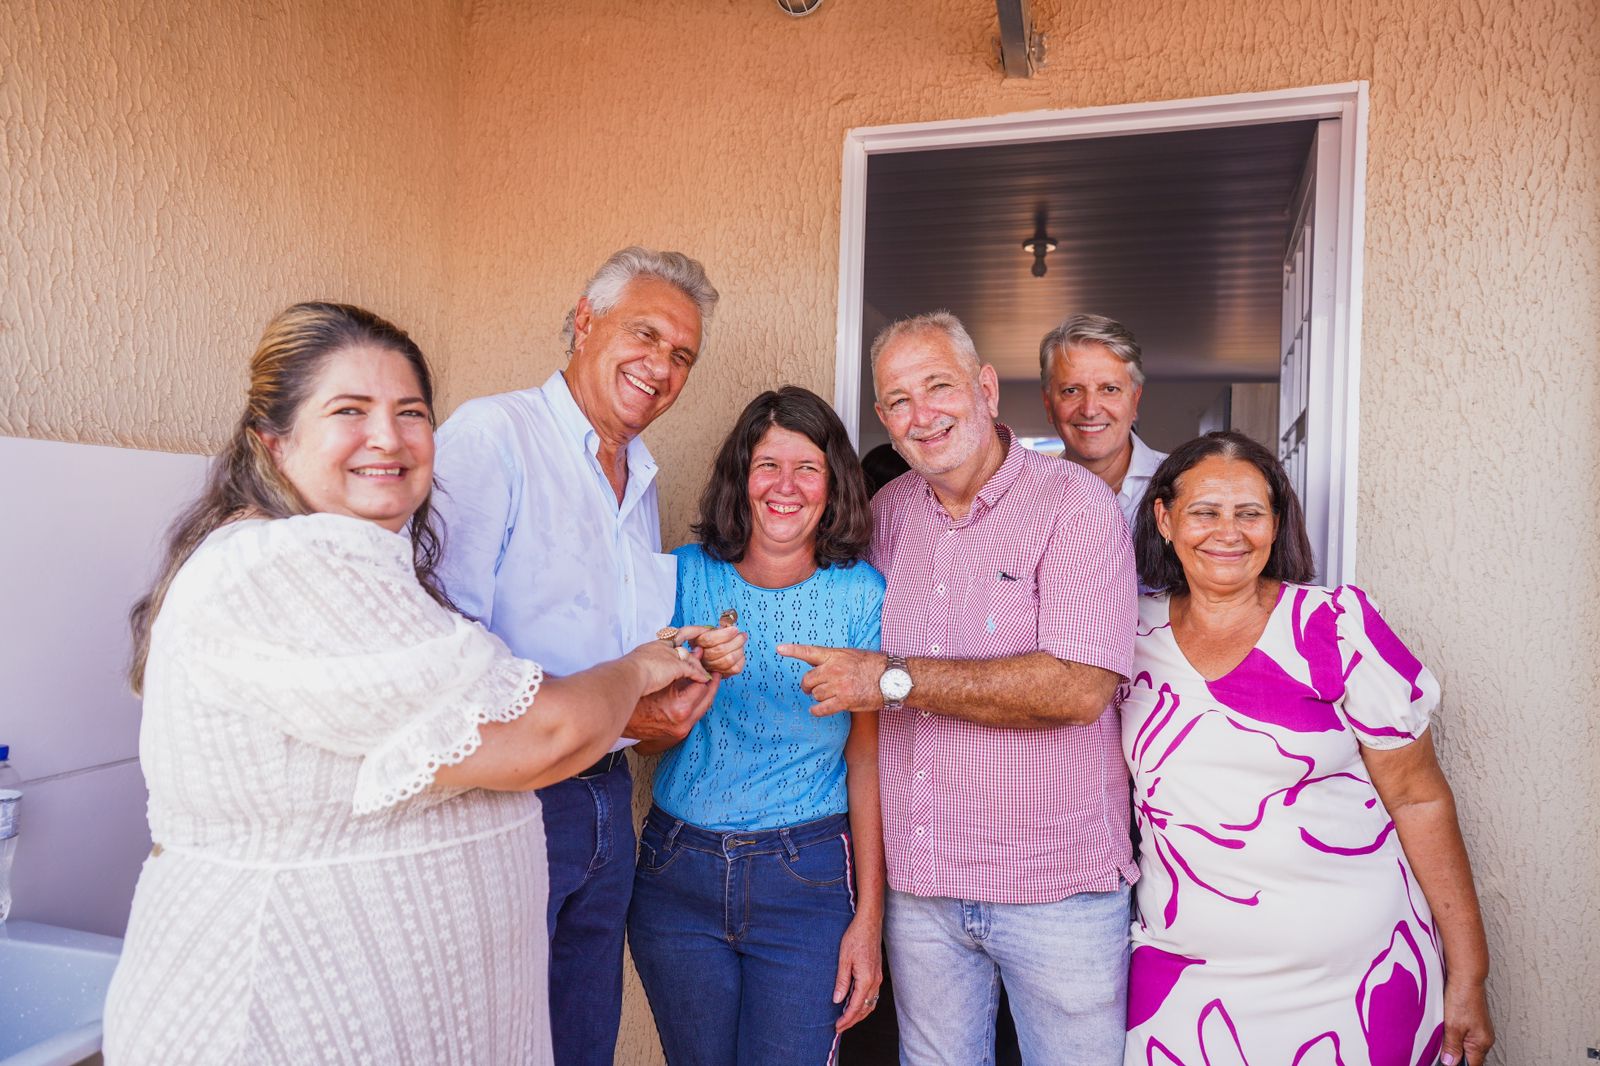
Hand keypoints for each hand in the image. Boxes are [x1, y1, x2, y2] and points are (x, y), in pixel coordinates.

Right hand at [621, 640, 716, 749]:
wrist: (617, 713)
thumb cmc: (636, 693)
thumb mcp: (662, 679)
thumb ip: (684, 667)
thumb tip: (698, 654)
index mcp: (681, 709)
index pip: (703, 687)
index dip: (707, 674)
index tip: (711, 665)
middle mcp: (683, 723)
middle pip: (707, 701)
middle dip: (712, 685)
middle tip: (715, 672)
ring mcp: (680, 731)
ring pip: (701, 709)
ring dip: (704, 694)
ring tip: (706, 680)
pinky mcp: (676, 734)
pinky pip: (692, 715)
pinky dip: (695, 703)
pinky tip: (694, 693)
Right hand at [690, 623, 747, 676]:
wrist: (708, 654)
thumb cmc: (711, 640)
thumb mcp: (710, 629)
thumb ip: (718, 628)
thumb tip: (730, 626)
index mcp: (698, 642)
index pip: (709, 640)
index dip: (725, 634)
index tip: (734, 629)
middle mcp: (703, 656)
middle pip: (721, 650)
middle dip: (736, 641)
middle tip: (743, 635)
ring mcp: (712, 667)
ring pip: (729, 660)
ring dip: (739, 649)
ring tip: (741, 643)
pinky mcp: (723, 674)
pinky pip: (735, 668)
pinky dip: (741, 659)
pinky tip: (740, 653)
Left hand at [776, 644, 886, 716]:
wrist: (892, 678)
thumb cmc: (874, 665)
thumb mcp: (852, 655)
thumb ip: (834, 659)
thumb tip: (819, 665)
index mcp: (836, 655)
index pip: (810, 652)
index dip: (793, 650)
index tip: (779, 649)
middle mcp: (834, 669)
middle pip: (808, 680)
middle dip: (807, 686)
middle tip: (811, 688)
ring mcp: (839, 685)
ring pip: (815, 694)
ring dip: (818, 697)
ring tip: (827, 696)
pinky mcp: (844, 701)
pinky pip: (822, 708)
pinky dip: (817, 710)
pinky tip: (816, 710)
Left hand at [833, 912, 883, 1032]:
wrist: (869, 924)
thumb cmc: (855, 937)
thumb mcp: (844, 959)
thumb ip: (842, 981)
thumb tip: (837, 1000)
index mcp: (866, 979)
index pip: (856, 1007)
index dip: (846, 1019)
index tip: (837, 1027)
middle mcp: (875, 982)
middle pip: (864, 1009)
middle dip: (852, 1020)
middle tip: (839, 1027)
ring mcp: (878, 978)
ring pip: (870, 1004)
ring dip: (859, 1014)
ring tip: (846, 1020)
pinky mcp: (877, 974)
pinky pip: (872, 996)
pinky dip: (863, 1005)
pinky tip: (855, 1005)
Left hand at [1439, 975, 1492, 1064]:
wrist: (1466, 976)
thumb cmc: (1462, 997)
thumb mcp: (1453, 1026)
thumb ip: (1452, 1047)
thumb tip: (1450, 1063)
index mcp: (1481, 1043)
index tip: (1446, 1062)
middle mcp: (1484, 1038)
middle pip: (1470, 1057)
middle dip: (1456, 1057)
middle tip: (1442, 1052)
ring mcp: (1480, 1029)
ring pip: (1467, 1046)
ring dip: (1456, 1046)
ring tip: (1443, 1041)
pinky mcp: (1474, 1021)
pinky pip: (1466, 1036)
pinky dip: (1456, 1037)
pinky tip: (1447, 1031)